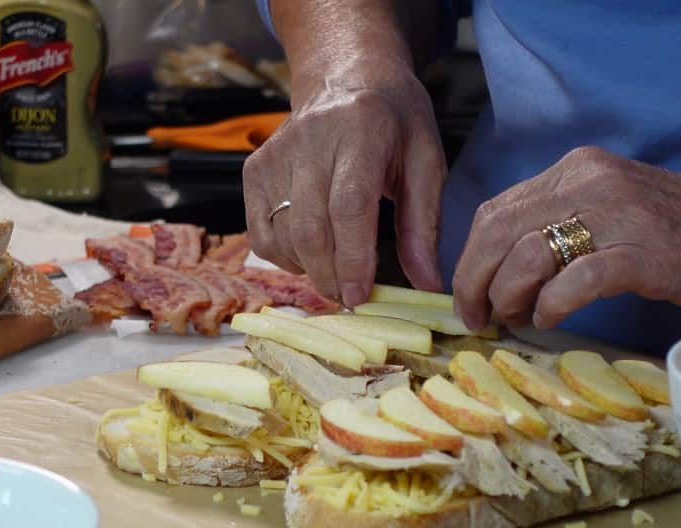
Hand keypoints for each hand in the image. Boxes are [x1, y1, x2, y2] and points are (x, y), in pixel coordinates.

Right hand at [243, 68, 446, 306]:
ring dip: (310, 269)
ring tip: (337, 273)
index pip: (348, 204)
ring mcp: (274, 155)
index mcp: (361, 130)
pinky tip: (310, 253)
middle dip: (330, 275)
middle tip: (351, 297)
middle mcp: (310, 140)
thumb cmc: (392, 121)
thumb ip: (423, 225)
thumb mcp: (425, 161)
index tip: (360, 295)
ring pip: (282, 236)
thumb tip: (426, 284)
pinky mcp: (254, 169)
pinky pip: (260, 233)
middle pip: (310, 227)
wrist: (346, 76)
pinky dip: (285, 257)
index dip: (353, 257)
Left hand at [452, 146, 680, 329]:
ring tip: (520, 320)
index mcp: (575, 170)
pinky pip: (574, 281)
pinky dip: (551, 306)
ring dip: (509, 299)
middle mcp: (590, 182)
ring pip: (525, 256)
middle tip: (478, 318)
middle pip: (496, 233)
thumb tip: (498, 267)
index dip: (468, 260)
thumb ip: (557, 224)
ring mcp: (618, 215)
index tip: (467, 295)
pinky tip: (552, 319)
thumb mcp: (609, 210)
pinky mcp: (644, 252)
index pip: (494, 212)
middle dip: (474, 283)